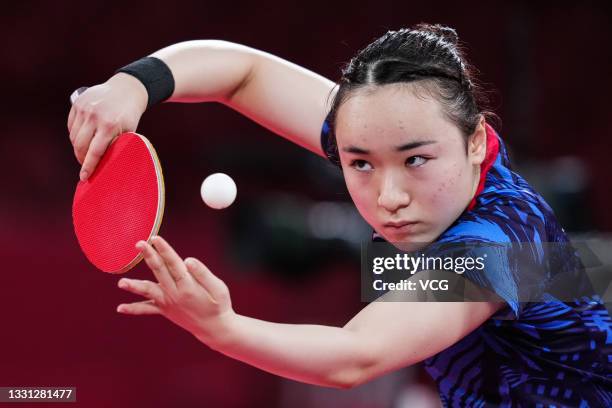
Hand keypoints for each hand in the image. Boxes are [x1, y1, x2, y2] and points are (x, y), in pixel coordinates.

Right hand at [67, 73, 147, 180]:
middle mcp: (95, 116)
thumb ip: (116, 146)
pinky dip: (74, 135)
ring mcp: (84, 108)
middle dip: (81, 158)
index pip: (95, 152)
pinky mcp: (78, 103)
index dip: (88, 166)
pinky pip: (71, 125)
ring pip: (73, 136)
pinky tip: (81, 139)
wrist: (127, 90)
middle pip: (80, 145)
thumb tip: (105, 166)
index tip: (84, 177)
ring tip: (84, 153)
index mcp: (110, 125)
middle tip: (85, 165)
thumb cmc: (129, 116)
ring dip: (77, 148)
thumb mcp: (128, 132)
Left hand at [117, 236, 234, 345]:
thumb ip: (203, 274)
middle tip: (139, 243)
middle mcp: (175, 294)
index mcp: (189, 286)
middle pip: (159, 271)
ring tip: (121, 283)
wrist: (214, 329)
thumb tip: (187, 260)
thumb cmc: (219, 305)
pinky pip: (147, 309)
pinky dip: (134, 308)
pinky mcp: (165, 310)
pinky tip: (120, 308)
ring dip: (135, 286)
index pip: (174, 263)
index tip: (155, 238)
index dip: (164, 250)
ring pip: (149, 291)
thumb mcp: (219, 288)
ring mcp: (168, 303)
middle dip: (149, 256)